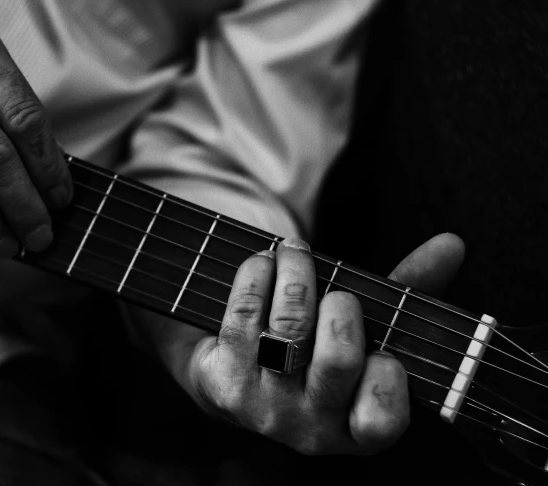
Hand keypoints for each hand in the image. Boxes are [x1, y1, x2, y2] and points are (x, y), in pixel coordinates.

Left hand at [171, 233, 464, 454]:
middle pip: (336, 362)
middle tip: (336, 288)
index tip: (384, 348)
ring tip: (294, 251)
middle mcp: (312, 427)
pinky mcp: (224, 385)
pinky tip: (262, 263)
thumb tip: (450, 245)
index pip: (380, 419)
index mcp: (359, 425)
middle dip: (340, 311)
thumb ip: (411, 292)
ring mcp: (264, 409)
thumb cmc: (318, 348)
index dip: (385, 380)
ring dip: (295, 278)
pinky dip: (255, 281)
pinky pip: (243, 322)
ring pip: (288, 332)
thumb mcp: (369, 329)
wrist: (239, 376)